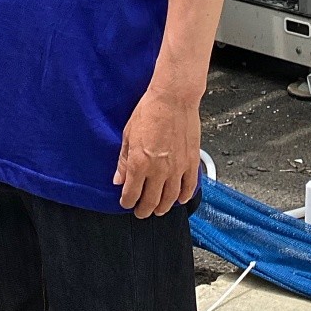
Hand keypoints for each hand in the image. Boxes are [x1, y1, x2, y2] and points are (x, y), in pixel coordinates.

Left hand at [113, 86, 199, 217]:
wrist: (174, 98)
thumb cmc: (149, 110)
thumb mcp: (128, 134)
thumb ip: (124, 160)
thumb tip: (118, 179)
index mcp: (140, 164)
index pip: (131, 194)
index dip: (127, 202)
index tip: (126, 203)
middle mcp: (159, 170)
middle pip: (151, 201)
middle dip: (144, 210)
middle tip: (141, 212)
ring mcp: (177, 168)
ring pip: (170, 199)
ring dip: (163, 207)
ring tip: (158, 210)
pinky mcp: (192, 162)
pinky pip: (189, 187)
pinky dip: (184, 197)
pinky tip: (179, 199)